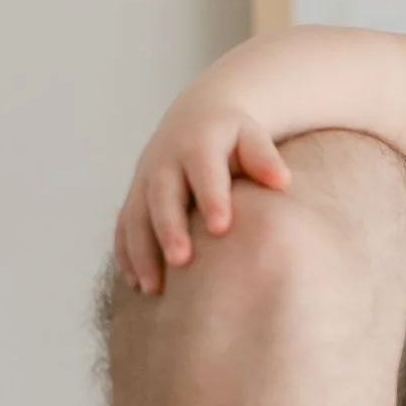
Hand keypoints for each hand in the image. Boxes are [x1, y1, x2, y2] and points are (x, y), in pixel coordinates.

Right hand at [115, 87, 292, 294]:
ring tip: (153, 288)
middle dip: (169, 228)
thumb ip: (263, 158)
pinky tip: (137, 283)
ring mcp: (144, 179)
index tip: (221, 228)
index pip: (204, 170)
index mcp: (198, 144)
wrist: (196, 117)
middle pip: (162, 195)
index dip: (211, 197)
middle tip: (181, 261)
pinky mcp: (134, 196)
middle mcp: (164, 161)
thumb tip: (281, 180)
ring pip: (136, 215)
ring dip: (142, 251)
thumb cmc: (233, 137)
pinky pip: (125, 226)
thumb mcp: (251, 137)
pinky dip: (127, 254)